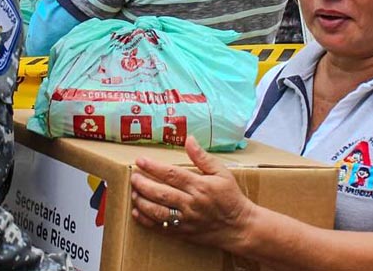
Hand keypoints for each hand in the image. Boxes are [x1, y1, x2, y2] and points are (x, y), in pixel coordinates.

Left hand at [129, 136, 255, 248]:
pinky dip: (146, 221)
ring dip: (142, 202)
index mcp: (200, 186)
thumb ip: (203, 157)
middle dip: (143, 184)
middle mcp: (191, 203)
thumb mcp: (222, 172)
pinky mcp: (183, 233)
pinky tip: (137, 212)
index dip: (153, 167)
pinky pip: (161, 228)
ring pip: (157, 212)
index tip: (140, 161)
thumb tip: (189, 139)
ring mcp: (186, 220)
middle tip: (134, 177)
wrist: (239, 227)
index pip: (172, 174)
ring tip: (134, 193)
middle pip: (161, 193)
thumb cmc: (230, 197)